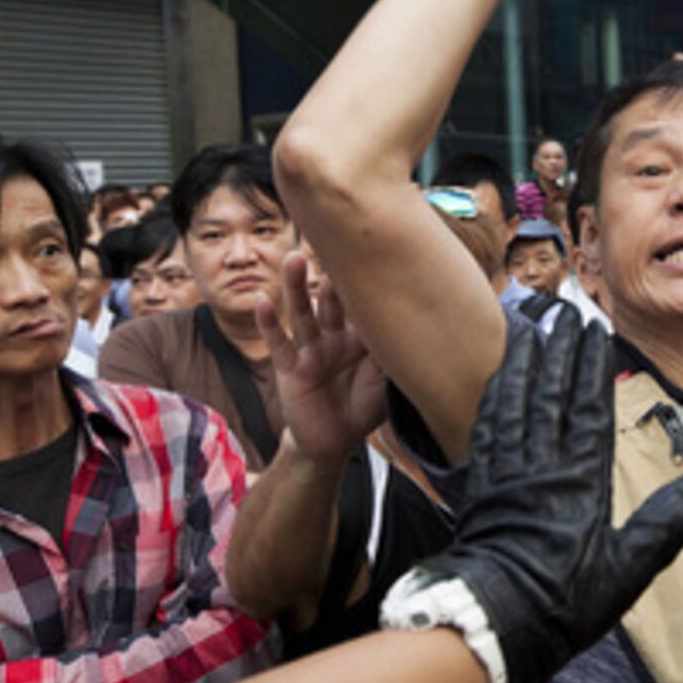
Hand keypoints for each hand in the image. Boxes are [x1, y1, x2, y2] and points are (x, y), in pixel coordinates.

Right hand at [256, 253, 386, 462]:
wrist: (334, 441)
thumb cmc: (364, 406)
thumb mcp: (387, 382)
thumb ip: (396, 357)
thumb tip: (420, 324)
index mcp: (361, 335)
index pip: (362, 301)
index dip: (366, 278)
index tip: (372, 248)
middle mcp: (335, 335)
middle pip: (331, 299)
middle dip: (331, 274)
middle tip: (332, 241)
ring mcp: (310, 349)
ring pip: (302, 313)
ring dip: (296, 287)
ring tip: (293, 259)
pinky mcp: (291, 369)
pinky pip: (279, 344)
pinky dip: (269, 323)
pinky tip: (262, 301)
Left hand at [421, 308, 682, 682]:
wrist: (498, 623)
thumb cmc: (568, 599)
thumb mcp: (636, 563)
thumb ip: (681, 516)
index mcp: (580, 478)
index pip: (589, 407)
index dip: (593, 367)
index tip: (597, 332)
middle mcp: (542, 465)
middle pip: (551, 395)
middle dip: (561, 352)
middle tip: (566, 314)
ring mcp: (507, 472)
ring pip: (517, 404)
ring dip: (526, 364)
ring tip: (533, 332)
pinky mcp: (481, 486)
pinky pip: (488, 428)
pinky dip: (496, 397)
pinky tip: (499, 381)